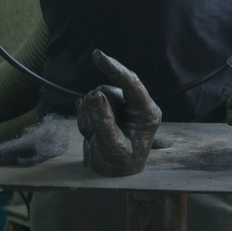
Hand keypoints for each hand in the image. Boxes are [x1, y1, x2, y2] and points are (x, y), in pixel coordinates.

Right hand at [76, 50, 160, 176]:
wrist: (110, 175)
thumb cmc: (120, 164)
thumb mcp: (112, 147)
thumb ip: (103, 122)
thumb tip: (93, 94)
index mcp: (146, 112)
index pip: (132, 83)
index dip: (115, 68)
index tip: (98, 55)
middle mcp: (135, 105)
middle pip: (107, 90)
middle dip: (95, 110)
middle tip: (95, 133)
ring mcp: (120, 106)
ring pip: (94, 96)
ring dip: (89, 117)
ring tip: (96, 137)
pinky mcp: (106, 108)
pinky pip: (87, 104)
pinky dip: (84, 119)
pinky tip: (92, 133)